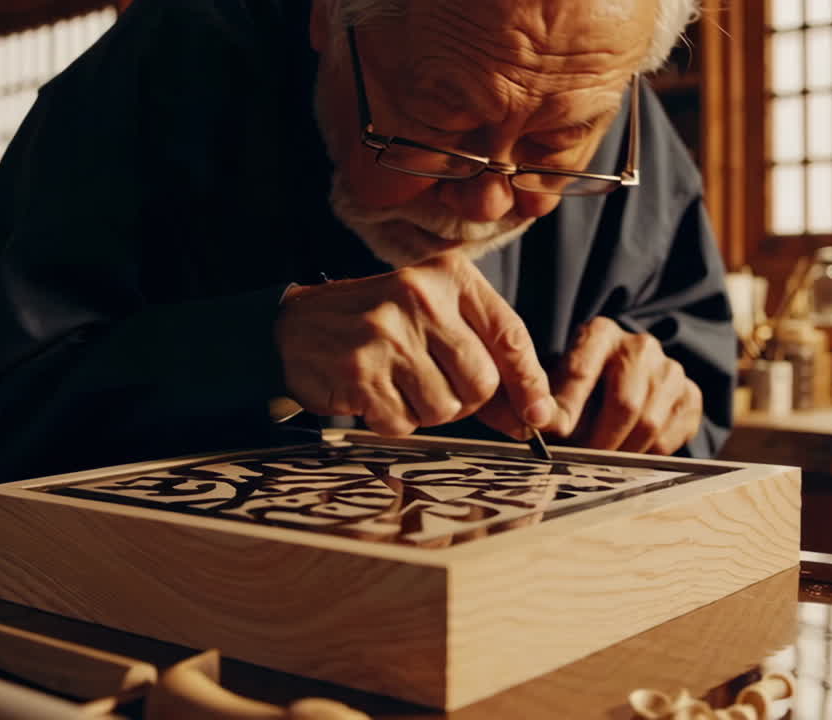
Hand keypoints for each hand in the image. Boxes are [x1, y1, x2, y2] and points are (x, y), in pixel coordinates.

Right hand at [275, 252, 555, 436]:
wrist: (294, 328)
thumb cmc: (375, 327)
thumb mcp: (433, 322)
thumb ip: (484, 362)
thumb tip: (535, 416)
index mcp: (448, 276)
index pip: (509, 334)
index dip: (529, 383)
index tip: (538, 414)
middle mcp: (420, 297)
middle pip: (482, 382)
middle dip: (464, 402)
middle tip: (432, 387)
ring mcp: (388, 333)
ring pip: (445, 408)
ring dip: (425, 411)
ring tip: (397, 383)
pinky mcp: (360, 370)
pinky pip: (403, 423)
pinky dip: (392, 421)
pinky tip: (373, 393)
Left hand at [545, 316, 701, 454]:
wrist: (620, 376)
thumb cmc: (579, 384)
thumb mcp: (556, 382)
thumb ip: (550, 401)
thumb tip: (537, 423)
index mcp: (600, 333)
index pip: (581, 372)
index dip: (566, 410)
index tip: (553, 435)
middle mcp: (640, 346)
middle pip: (625, 404)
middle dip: (599, 442)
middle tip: (581, 462)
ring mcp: (670, 369)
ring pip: (650, 424)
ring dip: (622, 453)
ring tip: (601, 463)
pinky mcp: (690, 396)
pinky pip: (670, 438)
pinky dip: (647, 456)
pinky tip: (627, 456)